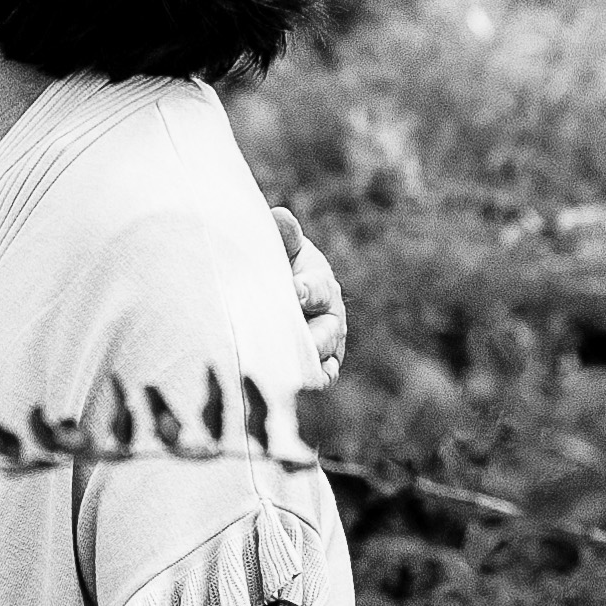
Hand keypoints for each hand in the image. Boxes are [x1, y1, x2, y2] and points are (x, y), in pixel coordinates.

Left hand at [271, 206, 346, 384]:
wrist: (276, 299)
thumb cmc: (280, 271)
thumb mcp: (282, 253)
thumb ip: (282, 238)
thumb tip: (279, 216)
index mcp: (321, 284)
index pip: (318, 288)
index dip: (308, 291)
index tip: (294, 292)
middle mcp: (330, 317)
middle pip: (328, 330)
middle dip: (313, 336)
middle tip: (295, 341)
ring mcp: (327, 345)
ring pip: (324, 358)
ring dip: (309, 363)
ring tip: (288, 372)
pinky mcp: (321, 368)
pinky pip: (321, 379)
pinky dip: (311, 384)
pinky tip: (292, 389)